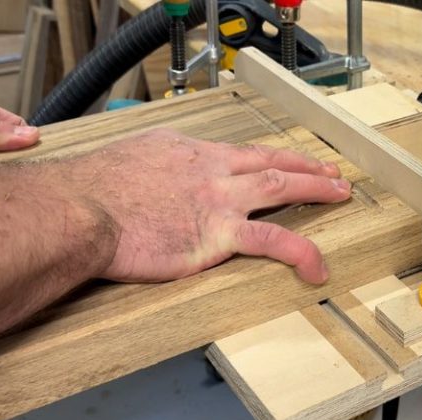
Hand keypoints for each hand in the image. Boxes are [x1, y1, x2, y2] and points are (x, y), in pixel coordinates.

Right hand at [67, 128, 350, 283]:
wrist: (80, 210)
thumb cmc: (93, 189)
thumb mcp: (130, 161)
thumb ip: (156, 166)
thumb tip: (158, 175)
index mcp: (190, 153)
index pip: (242, 152)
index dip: (271, 156)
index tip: (287, 159)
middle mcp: (211, 170)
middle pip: (271, 162)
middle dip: (306, 167)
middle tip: (332, 173)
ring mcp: (219, 201)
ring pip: (281, 187)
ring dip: (316, 189)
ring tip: (341, 194)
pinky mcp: (218, 235)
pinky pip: (273, 241)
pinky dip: (301, 252)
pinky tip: (318, 266)